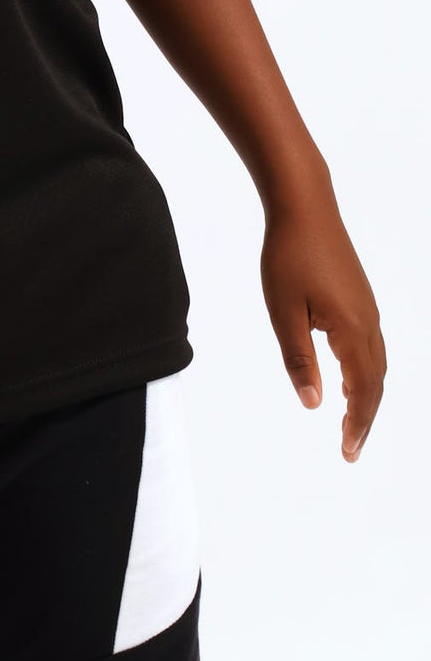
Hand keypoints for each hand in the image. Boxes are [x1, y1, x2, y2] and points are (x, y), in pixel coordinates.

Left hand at [259, 189, 385, 460]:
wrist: (304, 206)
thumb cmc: (288, 256)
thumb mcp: (284, 312)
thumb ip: (299, 360)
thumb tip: (314, 405)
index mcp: (352, 330)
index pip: (362, 392)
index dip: (357, 425)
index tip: (348, 453)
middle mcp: (368, 322)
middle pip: (375, 383)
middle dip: (364, 417)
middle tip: (349, 448)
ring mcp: (367, 308)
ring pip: (376, 363)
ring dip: (366, 394)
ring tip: (350, 420)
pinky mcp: (360, 297)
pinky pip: (370, 345)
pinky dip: (365, 370)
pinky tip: (347, 374)